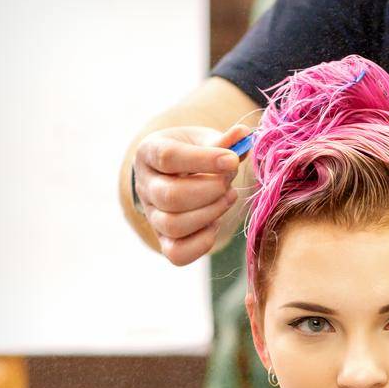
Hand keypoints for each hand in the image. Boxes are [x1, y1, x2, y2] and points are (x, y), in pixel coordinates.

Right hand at [133, 124, 250, 265]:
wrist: (179, 172)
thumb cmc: (195, 152)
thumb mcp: (206, 139)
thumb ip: (224, 141)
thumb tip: (244, 134)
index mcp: (150, 152)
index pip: (168, 157)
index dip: (204, 160)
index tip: (232, 160)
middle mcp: (145, 185)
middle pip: (171, 197)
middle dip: (211, 191)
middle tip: (228, 182)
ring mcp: (152, 215)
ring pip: (173, 225)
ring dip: (211, 213)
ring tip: (228, 197)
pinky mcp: (164, 239)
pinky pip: (177, 254)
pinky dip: (203, 242)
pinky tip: (215, 222)